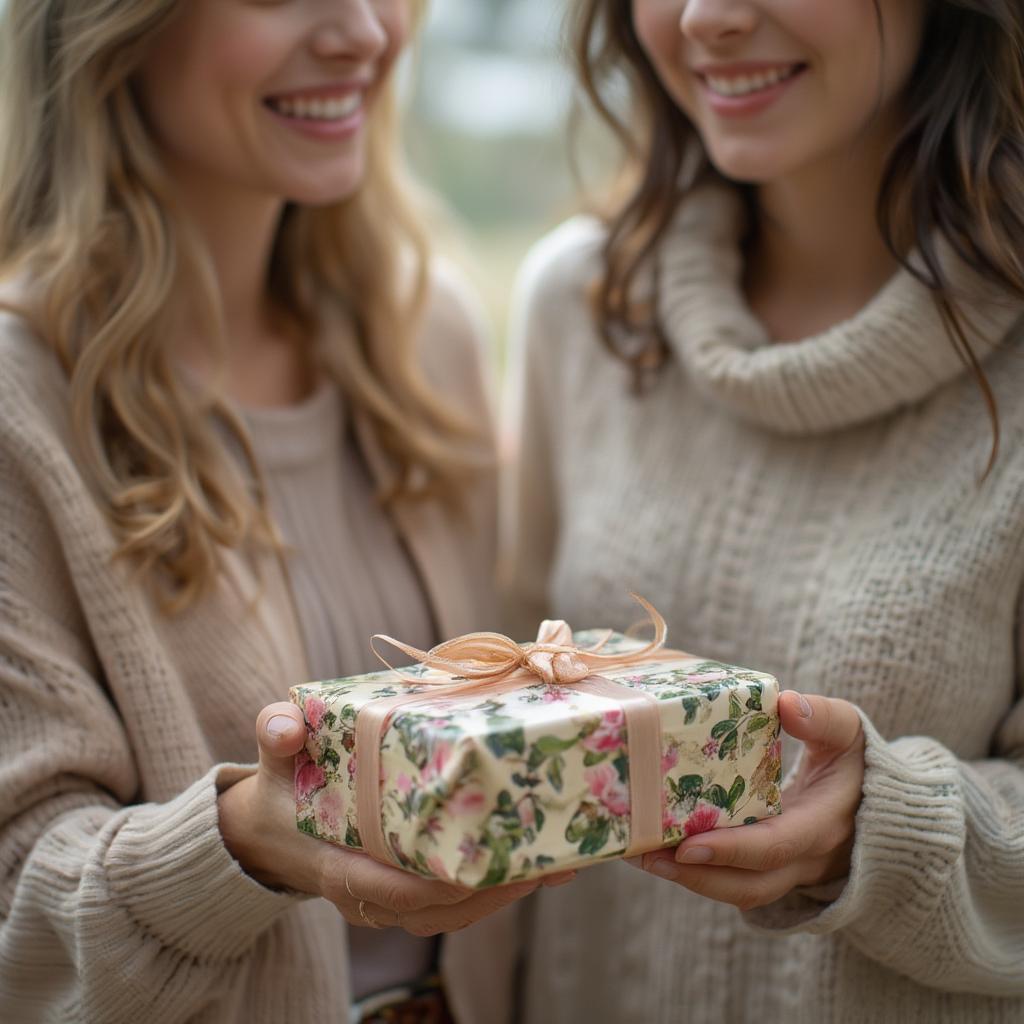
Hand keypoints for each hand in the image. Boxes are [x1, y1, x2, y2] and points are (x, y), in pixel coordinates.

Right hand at [218, 701, 571, 935]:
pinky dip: (493, 891)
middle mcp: (366, 895)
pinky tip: (534, 865)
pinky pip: (454, 906)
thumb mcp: (274, 758)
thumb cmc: (279, 789)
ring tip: (553, 863)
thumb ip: (276, 735)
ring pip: (452, 915)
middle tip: (540, 860)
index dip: (432, 885)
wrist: (269, 831)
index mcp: (335, 866)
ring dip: (503, 894)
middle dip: (489, 891)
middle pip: (435, 910)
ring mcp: (388, 902)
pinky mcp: (406, 896)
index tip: (476, 867)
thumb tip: (283, 726)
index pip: (388, 890)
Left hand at [627, 691, 864, 909]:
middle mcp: (805, 859)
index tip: (688, 846)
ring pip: (738, 890)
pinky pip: (734, 879)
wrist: (879, 806)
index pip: (775, 847)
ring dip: (687, 878)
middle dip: (694, 877)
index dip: (732, 850)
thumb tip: (786, 703)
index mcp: (823, 825)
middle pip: (748, 886)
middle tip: (643, 855)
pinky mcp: (771, 869)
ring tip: (637, 853)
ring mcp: (789, 871)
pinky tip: (657, 847)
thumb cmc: (858, 762)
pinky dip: (696, 870)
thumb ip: (823, 718)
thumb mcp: (851, 732)